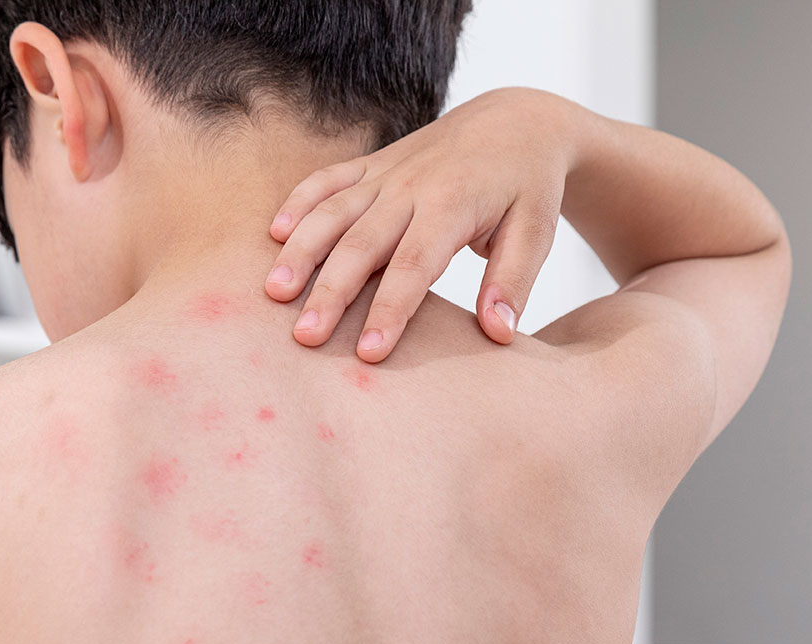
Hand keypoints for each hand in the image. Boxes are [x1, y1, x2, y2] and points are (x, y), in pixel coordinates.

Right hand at [263, 87, 575, 362]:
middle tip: (304, 337)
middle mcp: (412, 186)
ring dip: (301, 250)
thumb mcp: (537, 231)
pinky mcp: (373, 165)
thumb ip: (514, 281)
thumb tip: (498, 334)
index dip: (390, 310)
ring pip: (333, 211)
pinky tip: (274, 235)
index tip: (369, 353)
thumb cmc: (529, 187)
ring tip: (274, 293)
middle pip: (361, 244)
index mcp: (453, 205)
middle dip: (330, 292)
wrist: (516, 121)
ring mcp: (387, 172)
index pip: (414, 265)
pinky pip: (328, 179)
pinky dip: (299, 202)